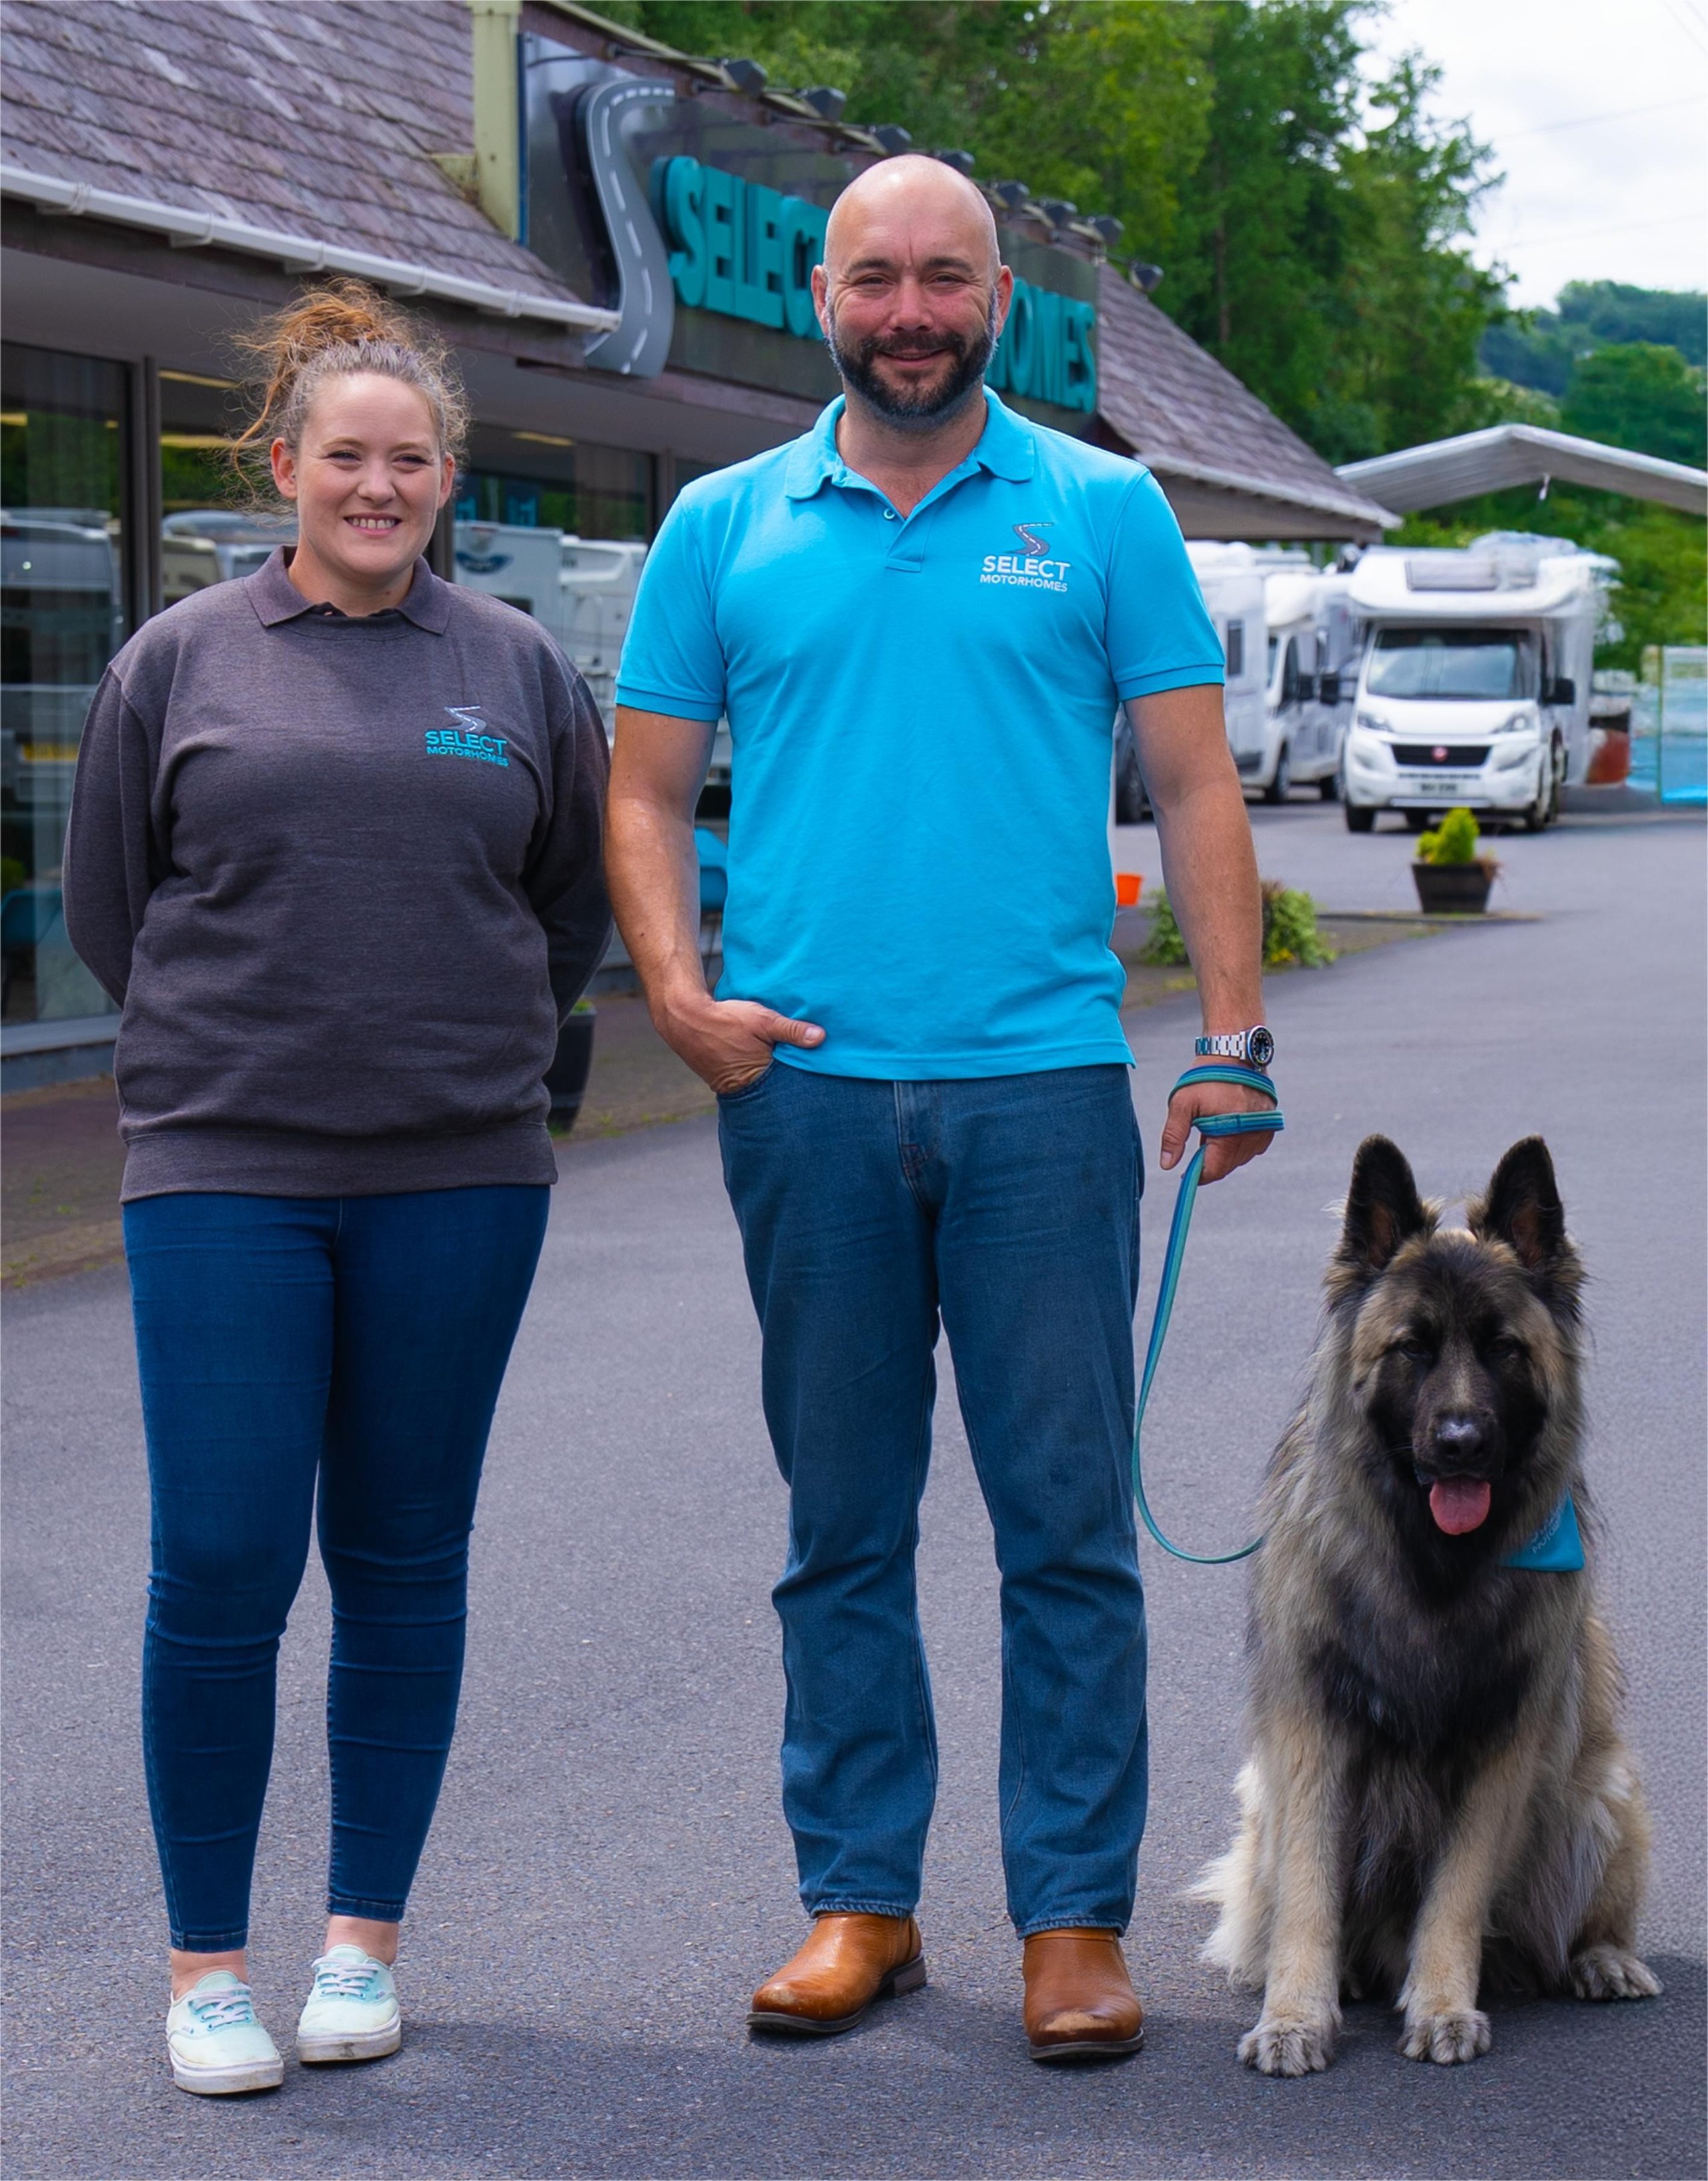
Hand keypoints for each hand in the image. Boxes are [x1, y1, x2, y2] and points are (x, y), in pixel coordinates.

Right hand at [655, 989, 823, 1093]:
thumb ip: (791, 1030)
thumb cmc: (725, 1020)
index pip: (792, 1086)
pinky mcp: (725, 1078)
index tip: (819, 1069)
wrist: (685, 1019)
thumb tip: (821, 1038)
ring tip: (783, 1060)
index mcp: (760, 1078)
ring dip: (773, 1072)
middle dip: (790, 1076)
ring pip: (763, 1081)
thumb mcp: (762, 1020)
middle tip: (807, 1067)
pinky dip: (758, 1068)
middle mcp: (748, 1088)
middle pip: (778, 1086)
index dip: (805, 1076)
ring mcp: (734, 1085)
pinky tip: (762, 1056)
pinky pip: (749, 1076)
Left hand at [1159, 1075, 1277, 1184]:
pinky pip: (1253, 1147)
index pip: (1214, 1170)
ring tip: (1213, 1127)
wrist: (1235, 1053)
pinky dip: (1239, 1144)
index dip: (1198, 1175)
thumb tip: (1167, 1166)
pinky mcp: (1270, 1124)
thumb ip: (1173, 1136)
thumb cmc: (1207, 1077)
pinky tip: (1229, 1127)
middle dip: (1210, 1160)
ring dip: (1225, 1152)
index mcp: (1230, 1134)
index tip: (1186, 1173)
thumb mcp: (1182, 1104)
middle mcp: (1252, 1136)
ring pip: (1240, 1158)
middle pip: (1227, 1166)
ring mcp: (1264, 1131)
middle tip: (1199, 1139)